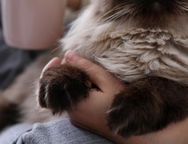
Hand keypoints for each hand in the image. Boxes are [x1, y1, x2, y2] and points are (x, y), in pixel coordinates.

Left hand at [43, 51, 187, 143]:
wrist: (133, 132)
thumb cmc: (122, 104)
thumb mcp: (106, 80)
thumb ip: (87, 67)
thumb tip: (68, 54)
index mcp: (75, 104)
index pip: (56, 82)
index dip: (54, 69)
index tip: (57, 59)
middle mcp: (72, 114)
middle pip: (62, 88)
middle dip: (68, 74)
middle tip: (77, 64)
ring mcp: (76, 119)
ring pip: (69, 94)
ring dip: (75, 83)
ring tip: (88, 76)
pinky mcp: (81, 121)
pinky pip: (74, 102)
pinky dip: (79, 92)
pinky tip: (90, 87)